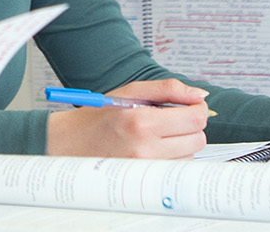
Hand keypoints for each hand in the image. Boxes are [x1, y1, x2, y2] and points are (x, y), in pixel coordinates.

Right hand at [46, 79, 209, 158]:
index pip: (195, 118)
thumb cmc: (99, 117)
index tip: (191, 106)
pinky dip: (172, 158)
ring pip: (190, 156)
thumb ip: (168, 89)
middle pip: (197, 139)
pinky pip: (176, 169)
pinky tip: (155, 149)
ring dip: (182, 144)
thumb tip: (199, 95)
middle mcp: (145, 148)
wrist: (70, 145)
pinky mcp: (144, 180)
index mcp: (141, 121)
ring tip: (158, 136)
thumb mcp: (131, 92)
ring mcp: (145, 168)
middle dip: (190, 127)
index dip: (198, 109)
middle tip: (171, 121)